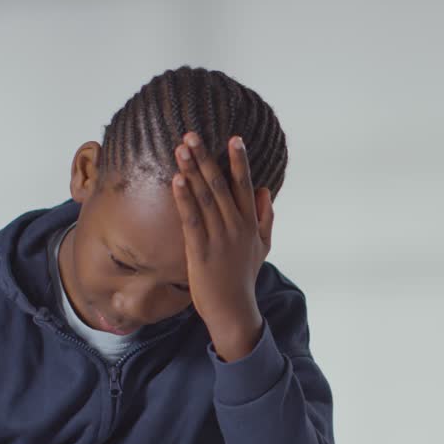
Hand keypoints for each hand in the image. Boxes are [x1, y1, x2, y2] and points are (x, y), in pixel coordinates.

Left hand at [171, 132, 274, 361]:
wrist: (234, 310)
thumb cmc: (244, 278)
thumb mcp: (262, 247)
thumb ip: (265, 218)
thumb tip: (266, 191)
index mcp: (250, 224)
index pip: (245, 185)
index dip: (239, 161)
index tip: (234, 137)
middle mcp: (236, 227)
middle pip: (220, 185)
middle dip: (207, 157)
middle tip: (193, 134)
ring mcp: (219, 238)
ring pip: (205, 198)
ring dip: (192, 170)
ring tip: (181, 148)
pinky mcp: (200, 251)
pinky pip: (191, 219)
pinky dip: (184, 198)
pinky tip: (176, 180)